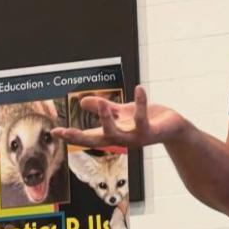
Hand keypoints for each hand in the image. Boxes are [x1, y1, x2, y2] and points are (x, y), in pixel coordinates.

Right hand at [52, 85, 186, 148]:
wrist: (174, 128)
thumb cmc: (148, 121)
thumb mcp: (123, 112)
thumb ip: (105, 108)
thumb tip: (82, 102)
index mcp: (114, 134)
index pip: (89, 136)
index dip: (72, 135)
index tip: (54, 131)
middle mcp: (123, 140)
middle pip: (98, 140)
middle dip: (81, 137)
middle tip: (65, 131)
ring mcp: (136, 138)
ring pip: (118, 133)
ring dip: (108, 119)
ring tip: (102, 104)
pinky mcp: (151, 132)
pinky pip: (143, 118)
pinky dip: (141, 102)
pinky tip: (139, 88)